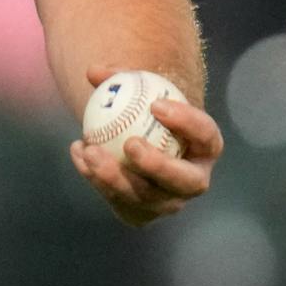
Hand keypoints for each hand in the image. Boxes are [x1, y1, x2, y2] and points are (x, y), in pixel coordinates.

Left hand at [69, 63, 221, 226]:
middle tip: (130, 144)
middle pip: (185, 181)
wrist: (134, 144)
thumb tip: (94, 72)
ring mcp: (168, 201)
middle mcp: (192, 180)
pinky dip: (96, 178)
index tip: (155, 105)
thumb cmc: (144, 112)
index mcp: (204, 147)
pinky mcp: (141, 213)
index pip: (206, 135)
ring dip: (115, 176)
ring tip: (90, 149)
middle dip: (159, 165)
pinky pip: (118, 201)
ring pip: (146, 198)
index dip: (186, 122)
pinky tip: (78, 153)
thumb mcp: (139, 92)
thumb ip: (119, 79)